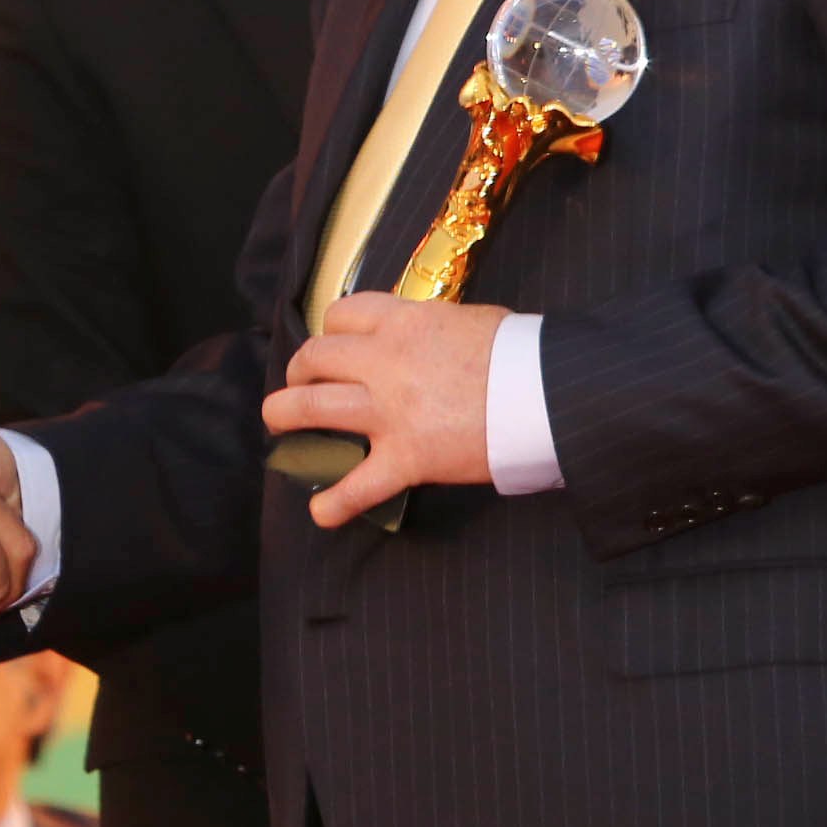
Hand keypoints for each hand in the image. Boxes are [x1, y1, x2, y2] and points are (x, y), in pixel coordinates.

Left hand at [262, 293, 503, 527]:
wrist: (548, 392)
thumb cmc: (522, 352)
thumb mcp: (471, 320)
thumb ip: (435, 327)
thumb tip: (428, 336)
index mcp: (403, 323)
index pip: (343, 315)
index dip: (331, 330)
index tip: (334, 343)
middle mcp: (384, 361)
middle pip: (315, 357)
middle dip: (299, 369)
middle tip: (300, 383)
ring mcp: (390, 410)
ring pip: (312, 407)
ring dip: (285, 414)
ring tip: (278, 423)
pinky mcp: (407, 456)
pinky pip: (359, 484)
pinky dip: (334, 502)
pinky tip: (320, 511)